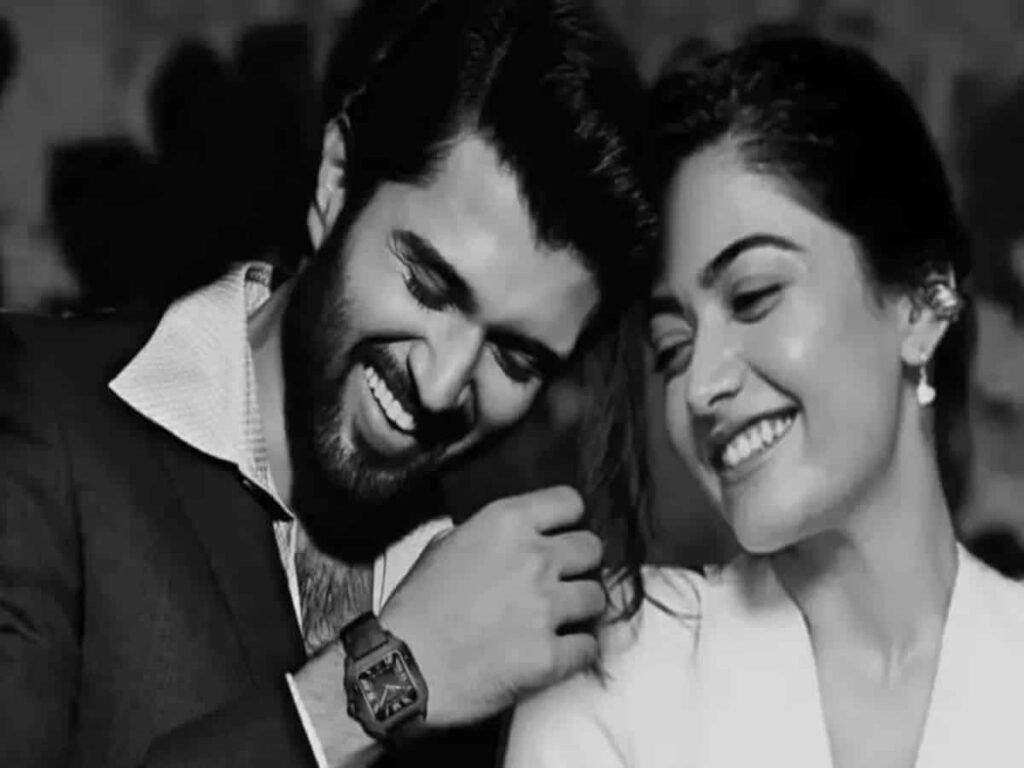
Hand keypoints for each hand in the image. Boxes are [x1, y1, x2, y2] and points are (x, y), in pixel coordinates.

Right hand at [379, 486, 606, 728]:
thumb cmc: (416, 609)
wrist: (402, 669)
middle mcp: (533, 559)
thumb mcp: (443, 546)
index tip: (560, 535)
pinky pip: (589, 647)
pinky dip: (576, 651)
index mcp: (505, 523)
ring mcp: (544, 608)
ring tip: (557, 619)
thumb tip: (514, 537)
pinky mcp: (549, 656)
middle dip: (579, 565)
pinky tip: (555, 651)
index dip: (567, 520)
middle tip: (560, 580)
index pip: (570, 502)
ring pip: (598, 598)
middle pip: (592, 548)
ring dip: (581, 609)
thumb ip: (487, 533)